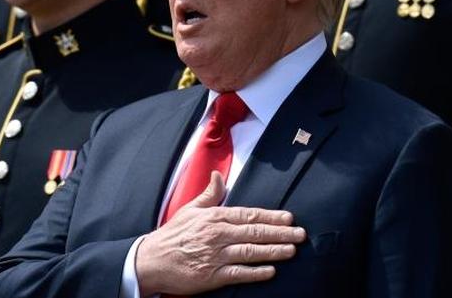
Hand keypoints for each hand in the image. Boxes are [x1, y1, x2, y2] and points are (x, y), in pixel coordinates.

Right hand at [135, 171, 305, 294]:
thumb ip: (209, 194)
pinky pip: (239, 273)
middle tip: (300, 234)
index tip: (289, 218)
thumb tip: (219, 176)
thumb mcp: (190, 209)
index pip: (249, 215)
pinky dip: (256, 272)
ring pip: (250, 252)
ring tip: (292, 250)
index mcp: (214, 217)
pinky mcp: (212, 276)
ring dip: (274, 251)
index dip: (271, 217)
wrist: (151, 261)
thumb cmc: (172, 235)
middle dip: (281, 233)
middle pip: (255, 233)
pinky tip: (270, 271)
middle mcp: (217, 235)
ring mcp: (215, 256)